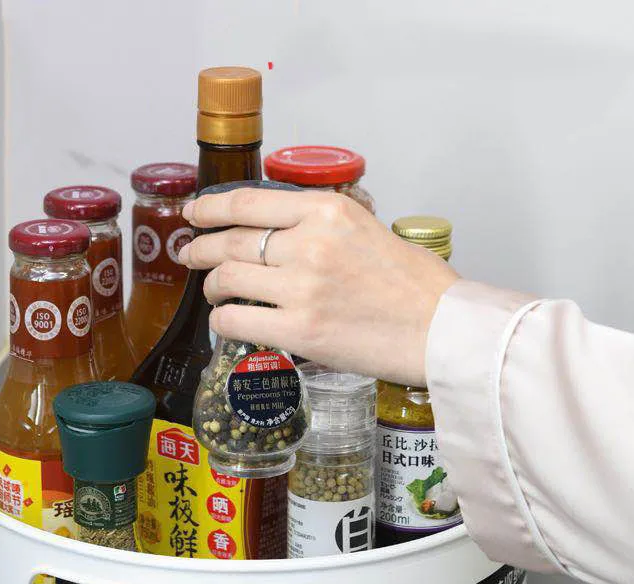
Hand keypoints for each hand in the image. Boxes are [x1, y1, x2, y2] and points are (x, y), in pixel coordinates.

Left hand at [178, 188, 457, 385]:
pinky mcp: (299, 331)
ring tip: (214, 291)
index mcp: (328, 211)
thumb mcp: (371, 229)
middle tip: (191, 255)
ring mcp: (301, 289)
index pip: (247, 202)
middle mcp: (310, 244)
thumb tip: (282, 232)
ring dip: (211, 286)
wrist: (442, 331)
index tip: (194, 213)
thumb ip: (323, 225)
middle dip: (200, 249)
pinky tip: (227, 321)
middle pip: (230, 241)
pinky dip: (222, 320)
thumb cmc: (416, 287)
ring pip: (226, 280)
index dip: (209, 208)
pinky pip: (235, 321)